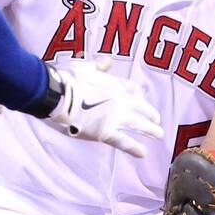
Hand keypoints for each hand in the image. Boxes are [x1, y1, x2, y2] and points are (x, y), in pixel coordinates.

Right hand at [45, 57, 162, 156]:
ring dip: (150, 130)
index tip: (141, 97)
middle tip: (157, 120)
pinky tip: (143, 153)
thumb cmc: (66, 77)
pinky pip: (123, 142)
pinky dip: (134, 148)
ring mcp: (114, 117)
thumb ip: (98, 66)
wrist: (55, 93)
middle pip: (140, 107)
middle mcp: (119, 100)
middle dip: (150, 114)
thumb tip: (107, 61)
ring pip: (138, 124)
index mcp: (113, 83)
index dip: (138, 94)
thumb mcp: (85, 66)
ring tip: (159, 135)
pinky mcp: (104, 132)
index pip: (132, 89)